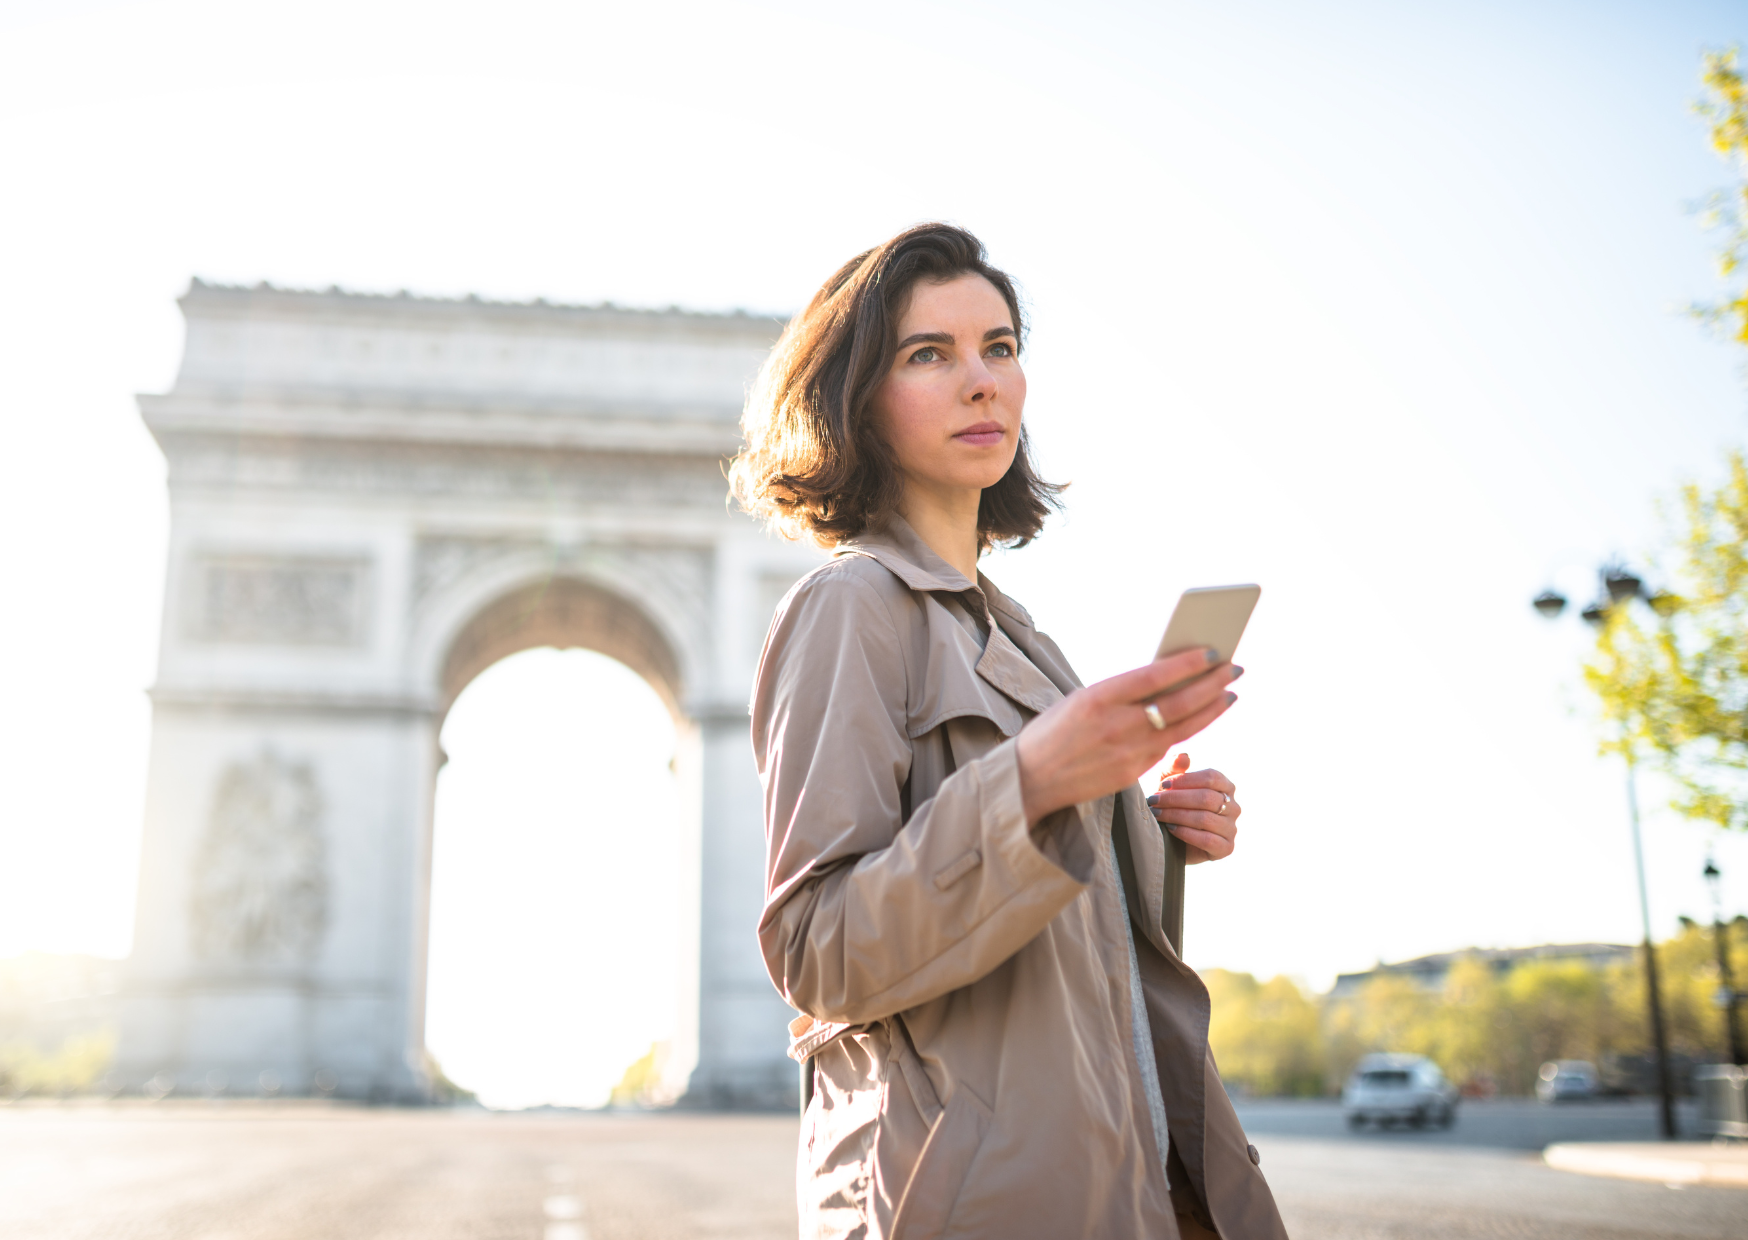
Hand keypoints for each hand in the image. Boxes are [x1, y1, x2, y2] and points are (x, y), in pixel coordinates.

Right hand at [1016, 647, 1241, 826]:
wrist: (1030, 779)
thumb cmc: (1054, 730)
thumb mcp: (1080, 700)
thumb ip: (1121, 691)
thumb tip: (1167, 676)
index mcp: (1097, 698)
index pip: (1154, 676)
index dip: (1187, 664)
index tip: (1213, 650)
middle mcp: (1116, 726)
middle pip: (1178, 703)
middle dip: (1211, 684)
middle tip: (1234, 668)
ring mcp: (1127, 753)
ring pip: (1183, 728)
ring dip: (1211, 708)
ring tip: (1230, 692)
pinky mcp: (1133, 773)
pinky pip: (1168, 746)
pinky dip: (1190, 728)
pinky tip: (1203, 716)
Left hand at [1147, 752, 1239, 863]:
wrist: (1171, 837)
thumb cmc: (1172, 804)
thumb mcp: (1169, 784)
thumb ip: (1174, 768)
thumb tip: (1183, 756)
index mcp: (1225, 786)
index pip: (1211, 777)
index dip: (1185, 780)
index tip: (1163, 785)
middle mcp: (1233, 806)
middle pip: (1206, 798)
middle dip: (1176, 799)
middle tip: (1154, 801)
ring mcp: (1232, 828)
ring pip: (1205, 818)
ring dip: (1177, 815)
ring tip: (1158, 814)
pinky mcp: (1226, 848)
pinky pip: (1208, 839)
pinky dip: (1186, 833)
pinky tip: (1171, 829)